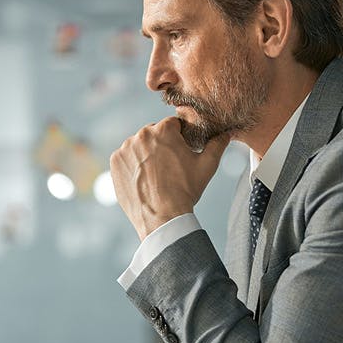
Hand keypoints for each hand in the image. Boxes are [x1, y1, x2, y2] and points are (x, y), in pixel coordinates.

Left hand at [110, 117, 228, 239]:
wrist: (162, 217)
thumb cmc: (185, 190)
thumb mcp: (207, 166)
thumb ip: (217, 145)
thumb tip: (226, 134)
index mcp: (163, 130)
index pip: (173, 125)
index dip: (179, 137)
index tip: (181, 152)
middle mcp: (141, 135)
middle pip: (154, 134)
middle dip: (161, 145)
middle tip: (169, 167)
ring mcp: (125, 149)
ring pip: (139, 146)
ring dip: (146, 155)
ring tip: (156, 175)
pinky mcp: (115, 163)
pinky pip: (126, 158)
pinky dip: (133, 166)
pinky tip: (143, 179)